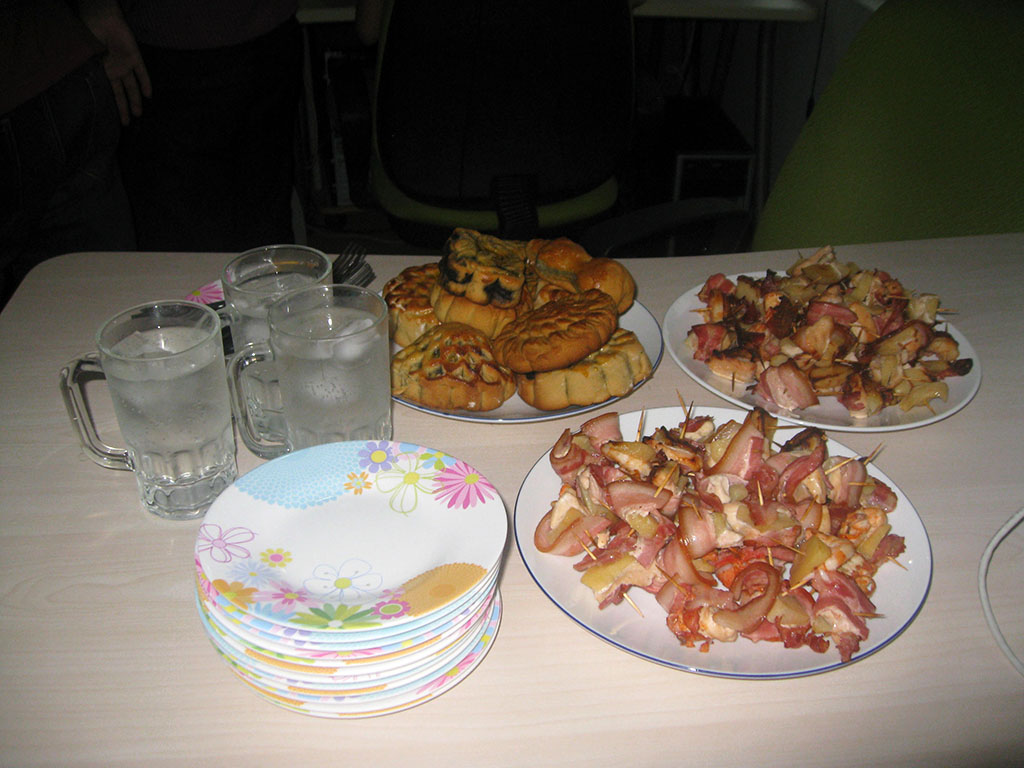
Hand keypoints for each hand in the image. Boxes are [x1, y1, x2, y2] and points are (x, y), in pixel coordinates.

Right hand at [78, 0, 151, 124]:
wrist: (100, 20)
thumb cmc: (89, 38)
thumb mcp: (87, 60)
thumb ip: (90, 76)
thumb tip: (85, 95)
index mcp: (101, 71)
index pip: (107, 92)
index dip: (109, 105)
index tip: (109, 119)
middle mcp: (114, 70)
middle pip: (120, 93)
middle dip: (123, 108)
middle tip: (126, 123)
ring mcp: (125, 64)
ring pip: (132, 86)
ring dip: (135, 100)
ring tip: (137, 114)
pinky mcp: (134, 57)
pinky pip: (142, 72)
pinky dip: (146, 83)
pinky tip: (149, 96)